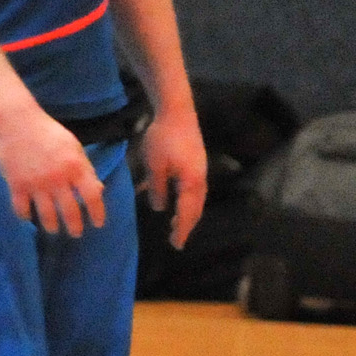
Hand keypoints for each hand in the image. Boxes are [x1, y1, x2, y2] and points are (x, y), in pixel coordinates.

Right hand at [0, 105, 103, 237]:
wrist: (17, 122)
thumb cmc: (48, 132)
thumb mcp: (73, 147)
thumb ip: (86, 169)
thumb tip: (99, 190)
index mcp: (75, 167)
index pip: (92, 196)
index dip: (97, 212)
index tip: (98, 224)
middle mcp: (57, 179)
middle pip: (70, 211)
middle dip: (74, 226)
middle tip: (76, 233)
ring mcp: (36, 184)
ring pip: (46, 214)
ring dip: (51, 226)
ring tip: (53, 230)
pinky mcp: (16, 185)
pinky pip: (22, 208)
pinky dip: (25, 215)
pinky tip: (28, 217)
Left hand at [139, 102, 209, 249]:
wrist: (177, 111)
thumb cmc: (163, 138)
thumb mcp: (154, 166)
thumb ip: (157, 189)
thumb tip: (159, 208)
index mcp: (191, 183)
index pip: (187, 213)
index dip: (181, 230)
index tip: (176, 244)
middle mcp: (200, 179)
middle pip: (196, 208)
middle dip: (187, 224)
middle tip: (177, 238)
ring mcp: (200, 170)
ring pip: (196, 199)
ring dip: (187, 213)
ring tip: (176, 223)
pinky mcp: (197, 162)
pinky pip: (193, 188)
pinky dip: (186, 199)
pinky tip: (176, 198)